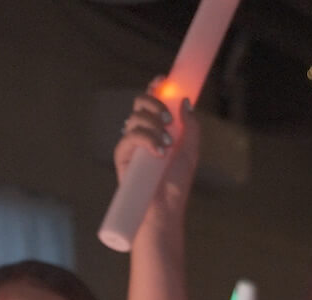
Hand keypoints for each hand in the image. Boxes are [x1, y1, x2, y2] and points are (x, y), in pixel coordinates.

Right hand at [114, 85, 201, 227]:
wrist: (165, 209)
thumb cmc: (177, 185)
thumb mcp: (190, 152)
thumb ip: (190, 126)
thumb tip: (185, 101)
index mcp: (158, 130)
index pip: (152, 103)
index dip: (155, 88)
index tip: (163, 79)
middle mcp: (143, 134)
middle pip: (140, 103)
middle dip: (153, 102)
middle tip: (167, 119)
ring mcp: (131, 144)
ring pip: (135, 117)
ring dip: (153, 126)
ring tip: (166, 144)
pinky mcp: (122, 155)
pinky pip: (129, 135)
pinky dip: (145, 139)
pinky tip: (158, 152)